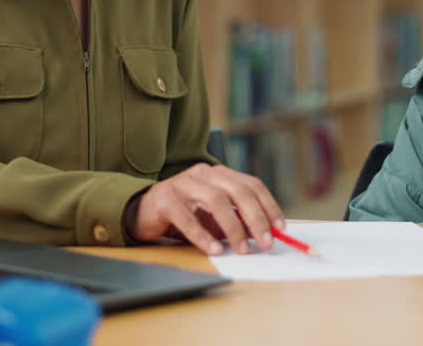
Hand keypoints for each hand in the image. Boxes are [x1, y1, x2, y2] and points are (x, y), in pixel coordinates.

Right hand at [128, 163, 284, 255]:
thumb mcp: (214, 216)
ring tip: (242, 248)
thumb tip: (264, 233)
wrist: (142, 211)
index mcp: (219, 173)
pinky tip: (214, 249)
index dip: (268, 205)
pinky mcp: (165, 199)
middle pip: (238, 191)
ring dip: (233, 227)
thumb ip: (236, 219)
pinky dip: (203, 235)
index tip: (280, 228)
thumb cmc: (184, 214)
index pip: (251, 184)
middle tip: (266, 241)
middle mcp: (203, 173)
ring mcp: (183, 183)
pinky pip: (187, 218)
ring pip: (216, 201)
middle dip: (256, 218)